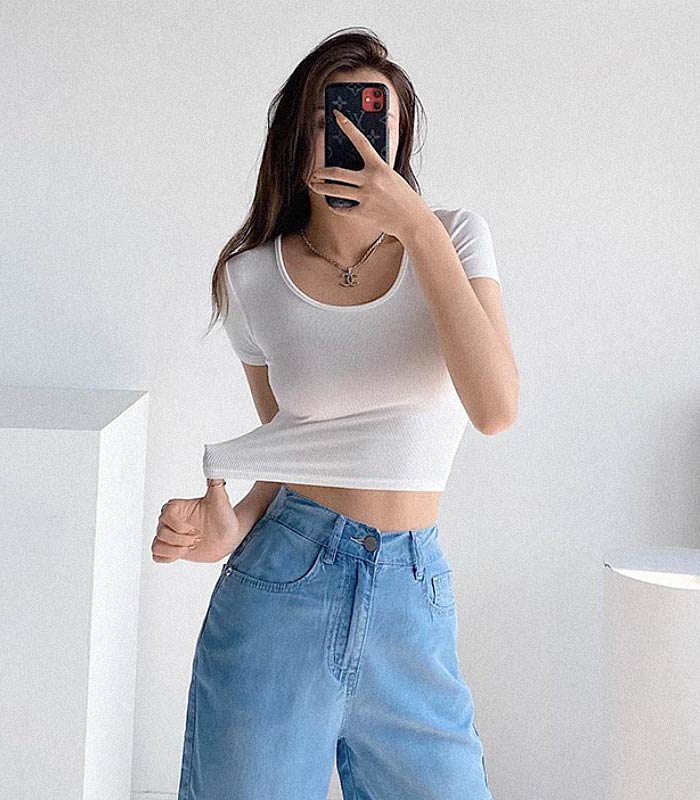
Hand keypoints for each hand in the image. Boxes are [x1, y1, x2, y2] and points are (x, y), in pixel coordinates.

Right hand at [152, 481, 241, 563]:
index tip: (195, 528)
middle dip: (181, 540)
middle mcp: (170, 520)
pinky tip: (183, 553)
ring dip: (175, 550)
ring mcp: (170, 535)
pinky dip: (168, 557)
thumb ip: (215, 482)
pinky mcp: (172, 549)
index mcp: (177, 507)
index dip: (180, 526)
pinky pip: (156, 555)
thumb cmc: (224, 517)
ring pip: (156, 545)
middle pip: (161, 533)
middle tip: (197, 538)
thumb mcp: (220, 499)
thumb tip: (214, 463)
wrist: (229, 536)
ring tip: (191, 546)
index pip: (165, 516)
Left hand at [306, 108, 432, 240]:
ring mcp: (366, 197)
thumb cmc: (403, 196)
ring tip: (313, 185)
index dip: (347, 126)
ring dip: (320, 187)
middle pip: (337, 173)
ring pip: (334, 190)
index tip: (336, 114)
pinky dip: (335, 206)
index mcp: (380, 167)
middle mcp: (371, 180)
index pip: (360, 141)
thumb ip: (378, 164)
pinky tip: (331, 203)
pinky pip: (342, 208)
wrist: (412, 220)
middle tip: (314, 172)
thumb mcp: (393, 175)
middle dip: (321, 172)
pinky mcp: (363, 213)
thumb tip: (370, 151)